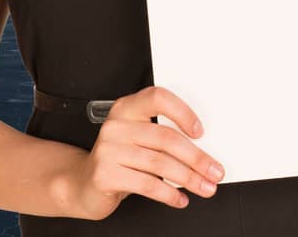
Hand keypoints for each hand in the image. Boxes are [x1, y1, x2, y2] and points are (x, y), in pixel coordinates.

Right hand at [61, 85, 224, 219]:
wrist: (83, 184)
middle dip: (197, 158)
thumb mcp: (139, 140)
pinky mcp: (105, 174)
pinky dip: (169, 194)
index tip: (201, 132)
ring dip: (189, 178)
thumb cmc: (120, 159)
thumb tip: (204, 153)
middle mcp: (116, 126)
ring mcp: (108, 150)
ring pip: (160, 163)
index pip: (158, 98)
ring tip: (204, 187)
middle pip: (166, 138)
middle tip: (215, 171)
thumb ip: (163, 137)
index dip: (183, 112)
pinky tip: (180, 198)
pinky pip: (146, 184)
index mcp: (127, 108)